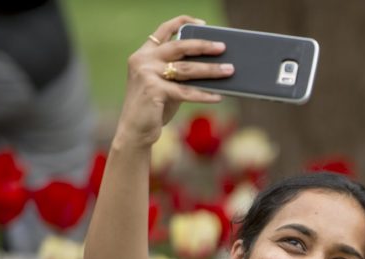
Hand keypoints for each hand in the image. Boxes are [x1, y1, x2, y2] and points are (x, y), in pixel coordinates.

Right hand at [116, 16, 231, 148]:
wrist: (135, 131)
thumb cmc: (154, 108)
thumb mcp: (166, 85)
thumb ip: (179, 72)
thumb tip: (211, 67)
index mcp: (144, 54)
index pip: (163, 30)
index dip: (183, 23)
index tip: (202, 24)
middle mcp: (143, 60)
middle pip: (179, 47)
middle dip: (203, 46)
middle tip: (222, 47)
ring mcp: (146, 74)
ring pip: (186, 69)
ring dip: (211, 70)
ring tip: (229, 70)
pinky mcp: (153, 90)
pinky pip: (185, 92)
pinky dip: (204, 94)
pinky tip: (218, 96)